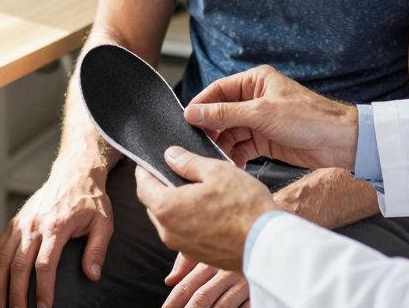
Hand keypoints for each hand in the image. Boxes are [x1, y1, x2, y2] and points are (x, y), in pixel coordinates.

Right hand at [0, 167, 112, 307]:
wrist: (74, 172)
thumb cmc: (90, 199)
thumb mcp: (104, 223)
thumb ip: (97, 250)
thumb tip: (92, 275)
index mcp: (56, 226)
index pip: (45, 265)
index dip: (43, 290)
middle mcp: (34, 225)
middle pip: (19, 266)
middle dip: (17, 295)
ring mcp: (22, 224)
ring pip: (3, 259)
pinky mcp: (15, 223)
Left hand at [135, 146, 276, 270]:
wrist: (266, 244)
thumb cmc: (244, 207)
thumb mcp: (216, 171)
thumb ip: (188, 162)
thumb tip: (170, 155)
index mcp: (167, 207)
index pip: (142, 185)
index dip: (145, 170)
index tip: (150, 162)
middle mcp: (168, 231)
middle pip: (153, 203)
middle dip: (160, 187)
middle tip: (176, 173)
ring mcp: (181, 246)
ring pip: (167, 220)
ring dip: (174, 204)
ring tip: (196, 191)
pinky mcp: (196, 254)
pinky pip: (182, 232)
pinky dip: (187, 220)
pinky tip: (207, 210)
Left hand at [162, 252, 249, 307]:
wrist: (266, 244)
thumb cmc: (230, 248)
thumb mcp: (206, 250)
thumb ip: (186, 262)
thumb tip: (170, 280)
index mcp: (212, 261)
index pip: (187, 285)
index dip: (174, 301)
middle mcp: (227, 271)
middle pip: (203, 297)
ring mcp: (244, 283)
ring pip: (222, 306)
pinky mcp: (257, 292)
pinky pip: (244, 307)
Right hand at [184, 65, 358, 170]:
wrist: (340, 142)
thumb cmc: (308, 118)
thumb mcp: (261, 113)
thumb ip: (224, 114)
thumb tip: (194, 112)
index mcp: (255, 81)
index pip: (219, 90)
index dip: (201, 105)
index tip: (186, 120)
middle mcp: (256, 98)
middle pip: (222, 113)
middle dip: (211, 129)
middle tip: (199, 144)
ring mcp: (260, 120)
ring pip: (231, 132)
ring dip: (223, 145)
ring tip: (216, 158)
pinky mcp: (266, 139)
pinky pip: (243, 146)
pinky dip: (235, 155)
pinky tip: (231, 165)